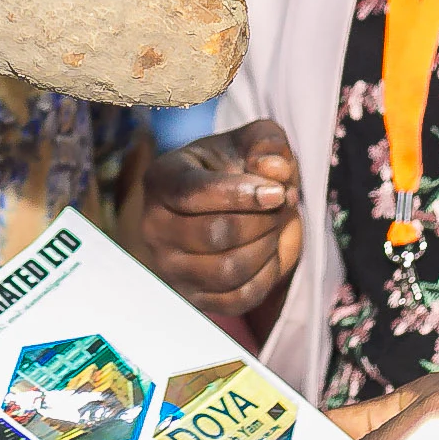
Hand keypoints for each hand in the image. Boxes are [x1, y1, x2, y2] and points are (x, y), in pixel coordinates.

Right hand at [136, 120, 302, 314]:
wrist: (230, 206)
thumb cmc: (237, 168)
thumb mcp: (253, 141)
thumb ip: (267, 143)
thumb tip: (274, 171)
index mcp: (161, 179)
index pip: (193, 193)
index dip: (240, 194)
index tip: (279, 191)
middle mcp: (154, 226)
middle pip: (215, 234)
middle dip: (264, 220)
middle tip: (285, 203)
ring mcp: (169, 266)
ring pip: (228, 270)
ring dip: (268, 247)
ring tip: (277, 224)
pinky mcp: (192, 297)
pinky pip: (238, 298)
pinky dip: (267, 276)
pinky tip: (271, 251)